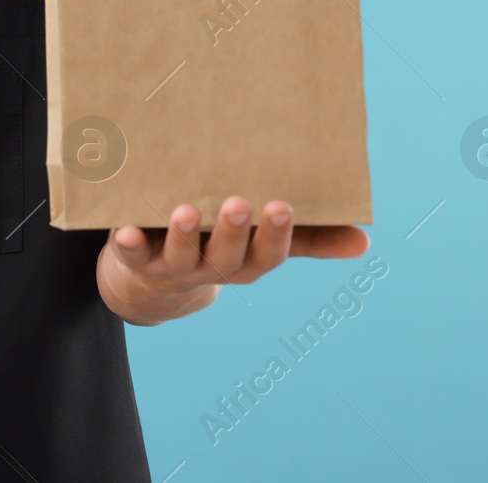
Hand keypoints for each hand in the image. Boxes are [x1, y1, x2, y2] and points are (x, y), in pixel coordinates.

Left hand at [97, 196, 370, 324]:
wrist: (148, 285)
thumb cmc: (213, 246)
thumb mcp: (257, 244)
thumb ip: (306, 240)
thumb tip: (364, 241)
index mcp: (244, 261)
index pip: (266, 254)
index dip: (274, 234)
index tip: (282, 205)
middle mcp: (211, 267)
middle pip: (224, 256)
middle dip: (231, 232)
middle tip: (238, 203)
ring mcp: (173, 266)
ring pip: (180, 255)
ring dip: (182, 235)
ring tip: (185, 210)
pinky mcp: (135, 261)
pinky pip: (130, 257)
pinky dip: (127, 245)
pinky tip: (123, 230)